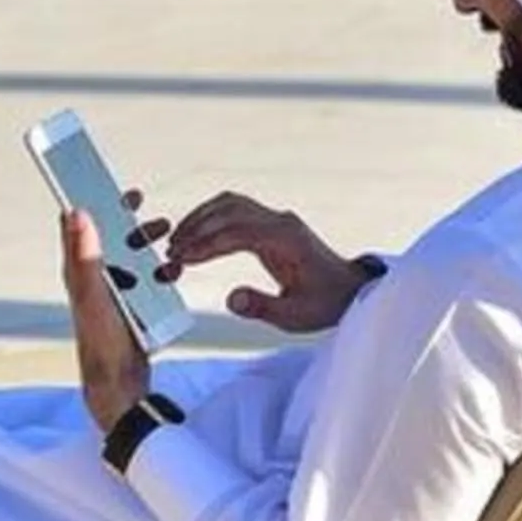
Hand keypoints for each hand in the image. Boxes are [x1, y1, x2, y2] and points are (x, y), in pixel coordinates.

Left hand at [60, 206, 151, 432]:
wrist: (120, 387)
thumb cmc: (101, 344)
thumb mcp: (94, 295)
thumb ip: (84, 255)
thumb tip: (74, 212)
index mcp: (78, 272)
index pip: (77, 225)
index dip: (85, 199)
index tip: (99, 179)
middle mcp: (93, 280)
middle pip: (106, 236)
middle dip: (124, 217)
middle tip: (140, 205)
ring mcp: (112, 294)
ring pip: (129, 256)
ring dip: (144, 242)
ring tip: (165, 236)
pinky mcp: (130, 307)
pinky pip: (145, 279)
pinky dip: (157, 270)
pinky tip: (170, 272)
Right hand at [162, 191, 369, 333]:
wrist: (350, 291)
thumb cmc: (325, 304)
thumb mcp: (296, 315)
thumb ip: (262, 307)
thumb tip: (230, 298)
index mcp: (285, 239)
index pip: (235, 233)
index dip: (204, 245)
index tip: (180, 258)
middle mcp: (280, 221)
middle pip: (229, 211)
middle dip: (197, 229)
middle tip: (171, 251)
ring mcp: (277, 218)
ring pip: (231, 204)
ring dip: (202, 218)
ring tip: (178, 241)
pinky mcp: (274, 223)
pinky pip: (238, 210)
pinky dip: (214, 216)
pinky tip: (198, 233)